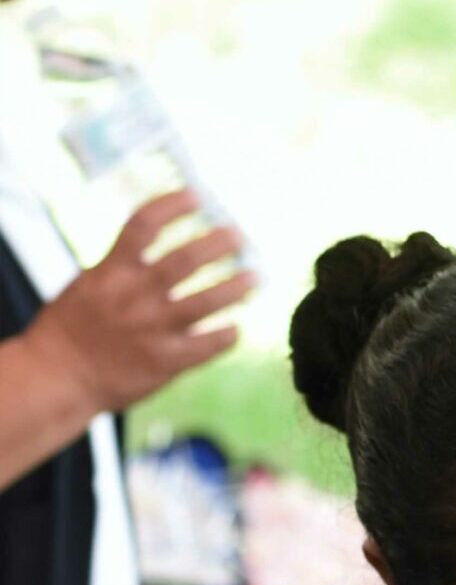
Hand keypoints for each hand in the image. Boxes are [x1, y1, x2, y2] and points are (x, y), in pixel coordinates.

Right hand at [24, 192, 252, 415]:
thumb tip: (164, 246)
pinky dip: (228, 334)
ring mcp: (152, 329)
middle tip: (238, 235)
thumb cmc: (74, 328)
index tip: (196, 196)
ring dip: (236, 286)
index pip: (143, 225)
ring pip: (207, 301)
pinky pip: (210, 344)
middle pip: (185, 259)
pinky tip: (236, 328)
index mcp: (110, 271)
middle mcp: (133, 295)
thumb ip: (123, 267)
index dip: (172, 205)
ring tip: (255, 277)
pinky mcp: (167, 361)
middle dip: (217, 243)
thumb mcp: (90, 284)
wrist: (60, 377)